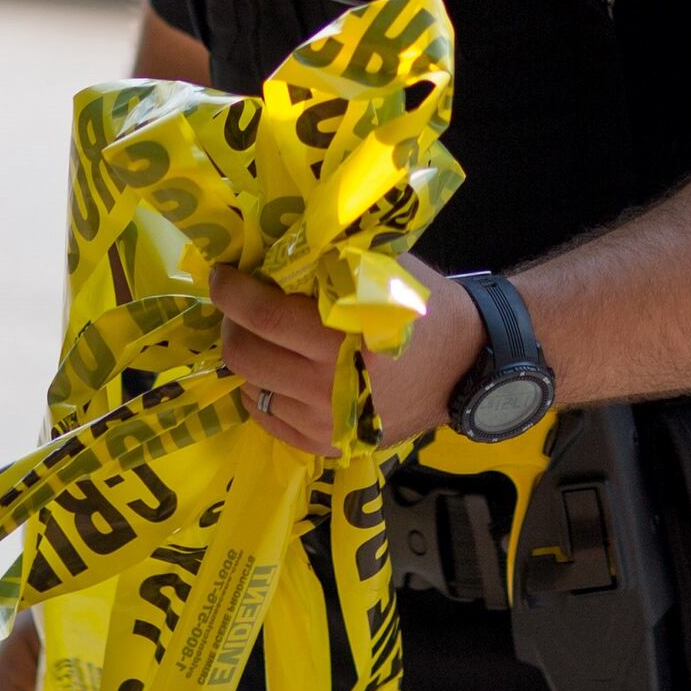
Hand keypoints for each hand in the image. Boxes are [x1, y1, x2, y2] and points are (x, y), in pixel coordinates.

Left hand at [211, 253, 483, 454]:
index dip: (231, 292)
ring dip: (247, 359)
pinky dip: (262, 393)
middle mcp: (324, 387)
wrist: (468, 366)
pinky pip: (270, 422)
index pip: (260, 316)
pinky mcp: (328, 445)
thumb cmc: (426, 309)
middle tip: (239, 308)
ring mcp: (324, 423)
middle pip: (245, 356)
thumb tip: (272, 245)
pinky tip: (274, 373)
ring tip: (259, 340)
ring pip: (251, 389)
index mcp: (338, 339)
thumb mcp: (384, 271)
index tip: (222, 276)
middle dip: (231, 325)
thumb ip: (330, 260)